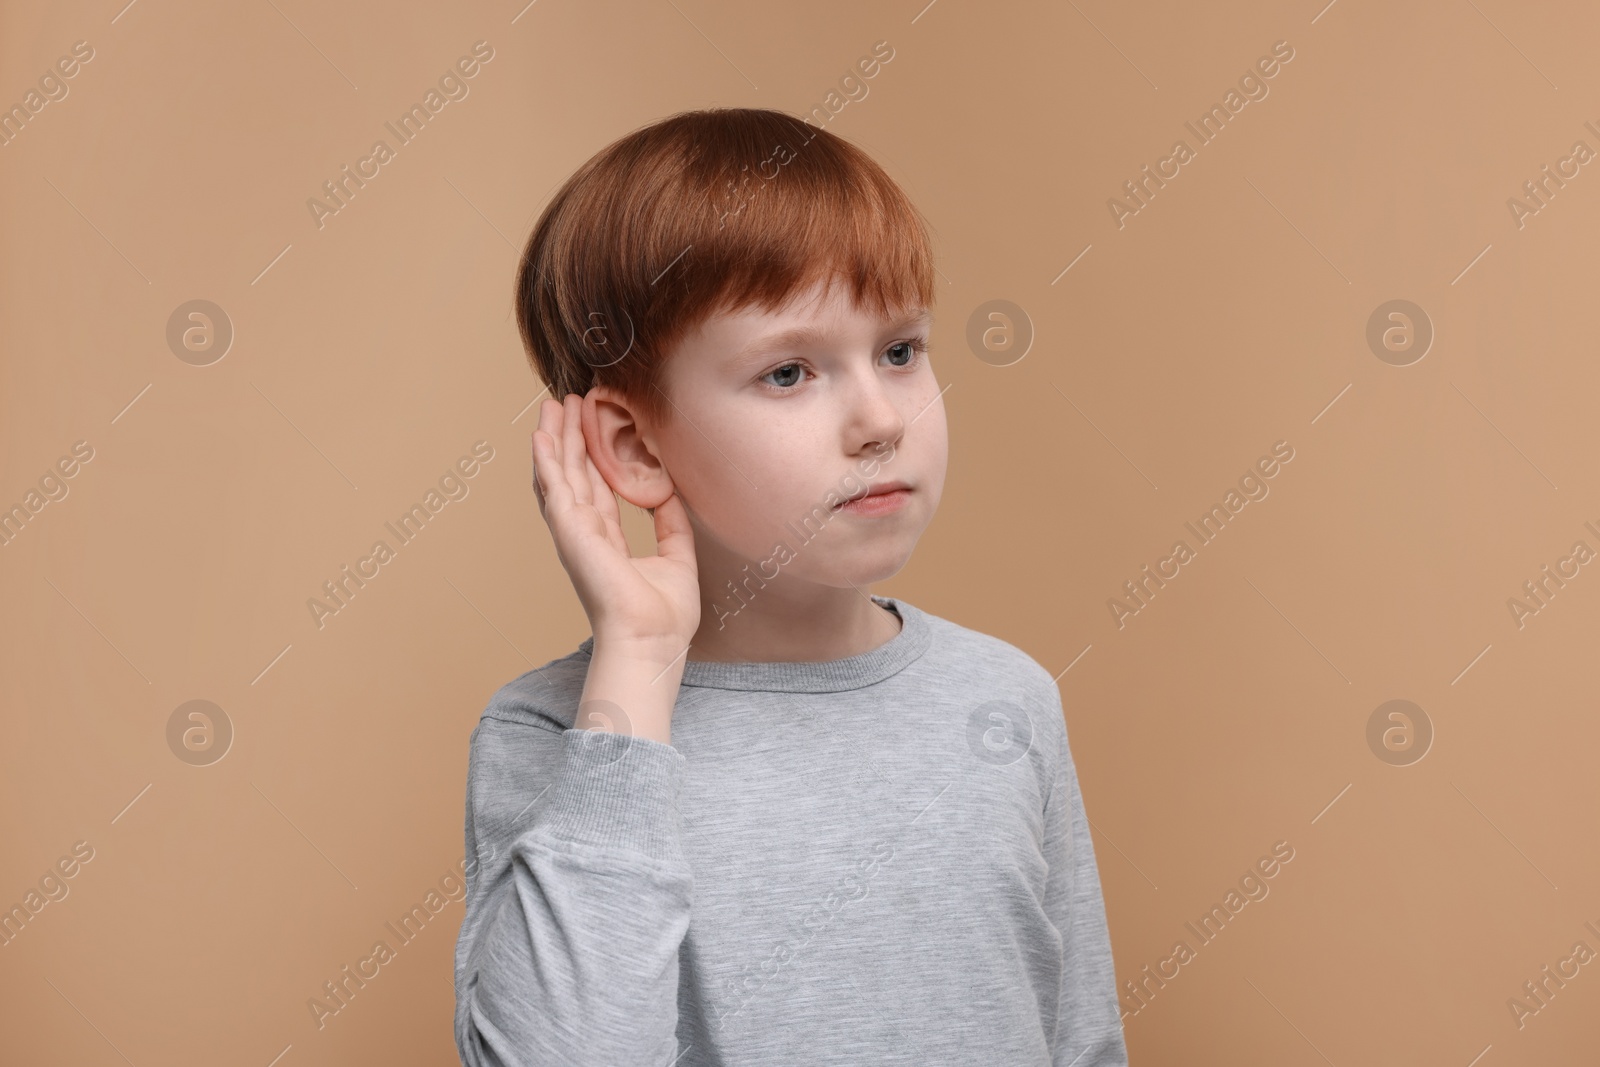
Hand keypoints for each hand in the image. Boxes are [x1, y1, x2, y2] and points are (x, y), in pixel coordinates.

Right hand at [530, 393, 700, 658]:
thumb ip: (670, 522)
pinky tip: (542, 434)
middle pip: (574, 473)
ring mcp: (574, 533)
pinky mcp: (570, 532)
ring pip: (560, 474)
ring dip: (556, 438)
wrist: (652, 640)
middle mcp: (585, 534)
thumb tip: (669, 489)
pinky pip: (554, 488)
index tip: (594, 422)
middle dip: (572, 436)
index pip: (597, 487)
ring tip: (554, 404)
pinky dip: (546, 460)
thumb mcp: (676, 556)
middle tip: (569, 399)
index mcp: (607, 540)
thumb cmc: (664, 616)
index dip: (594, 454)